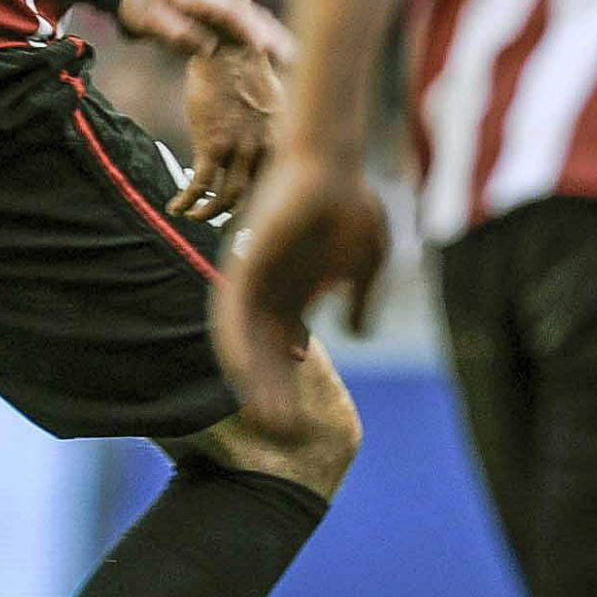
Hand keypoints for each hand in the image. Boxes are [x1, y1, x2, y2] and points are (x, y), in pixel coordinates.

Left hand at [115, 0, 293, 72]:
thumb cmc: (144, 4)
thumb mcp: (147, 15)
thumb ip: (170, 27)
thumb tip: (205, 46)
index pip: (230, 12)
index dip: (247, 27)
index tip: (261, 45)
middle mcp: (219, 0)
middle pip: (250, 15)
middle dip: (271, 34)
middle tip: (289, 57)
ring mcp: (225, 8)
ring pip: (256, 20)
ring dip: (275, 37)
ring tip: (292, 59)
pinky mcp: (226, 19)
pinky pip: (251, 27)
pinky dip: (268, 38)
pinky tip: (284, 57)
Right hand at [169, 38, 278, 223]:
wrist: (227, 47)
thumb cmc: (246, 70)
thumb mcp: (273, 104)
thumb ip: (272, 131)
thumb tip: (267, 148)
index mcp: (286, 140)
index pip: (282, 185)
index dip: (266, 205)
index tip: (254, 217)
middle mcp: (268, 148)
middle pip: (257, 198)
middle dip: (239, 219)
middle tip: (225, 228)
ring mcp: (241, 148)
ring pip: (227, 198)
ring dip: (209, 213)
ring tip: (196, 216)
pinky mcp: (212, 144)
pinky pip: (199, 185)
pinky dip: (187, 201)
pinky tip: (176, 207)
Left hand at [213, 147, 387, 428]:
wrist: (329, 163)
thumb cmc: (349, 205)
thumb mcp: (364, 262)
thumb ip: (358, 299)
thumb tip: (357, 335)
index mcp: (293, 296)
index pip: (283, 352)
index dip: (289, 386)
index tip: (302, 423)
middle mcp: (268, 294)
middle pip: (262, 356)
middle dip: (272, 394)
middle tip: (283, 433)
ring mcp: (254, 282)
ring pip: (245, 343)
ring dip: (253, 380)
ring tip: (266, 418)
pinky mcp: (243, 267)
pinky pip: (232, 314)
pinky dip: (235, 344)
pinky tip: (239, 375)